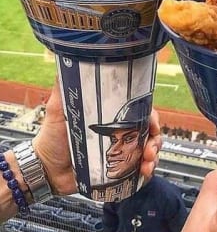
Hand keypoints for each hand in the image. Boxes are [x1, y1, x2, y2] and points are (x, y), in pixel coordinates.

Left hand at [33, 78, 162, 195]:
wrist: (46, 170)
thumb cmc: (51, 139)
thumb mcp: (57, 110)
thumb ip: (62, 89)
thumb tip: (64, 59)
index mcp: (111, 118)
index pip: (140, 113)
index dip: (151, 118)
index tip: (153, 125)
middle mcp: (120, 134)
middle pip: (150, 132)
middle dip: (156, 140)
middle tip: (150, 149)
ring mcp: (121, 152)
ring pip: (149, 151)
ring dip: (154, 156)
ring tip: (147, 163)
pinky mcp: (119, 170)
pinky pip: (140, 170)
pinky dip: (147, 171)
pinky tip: (144, 173)